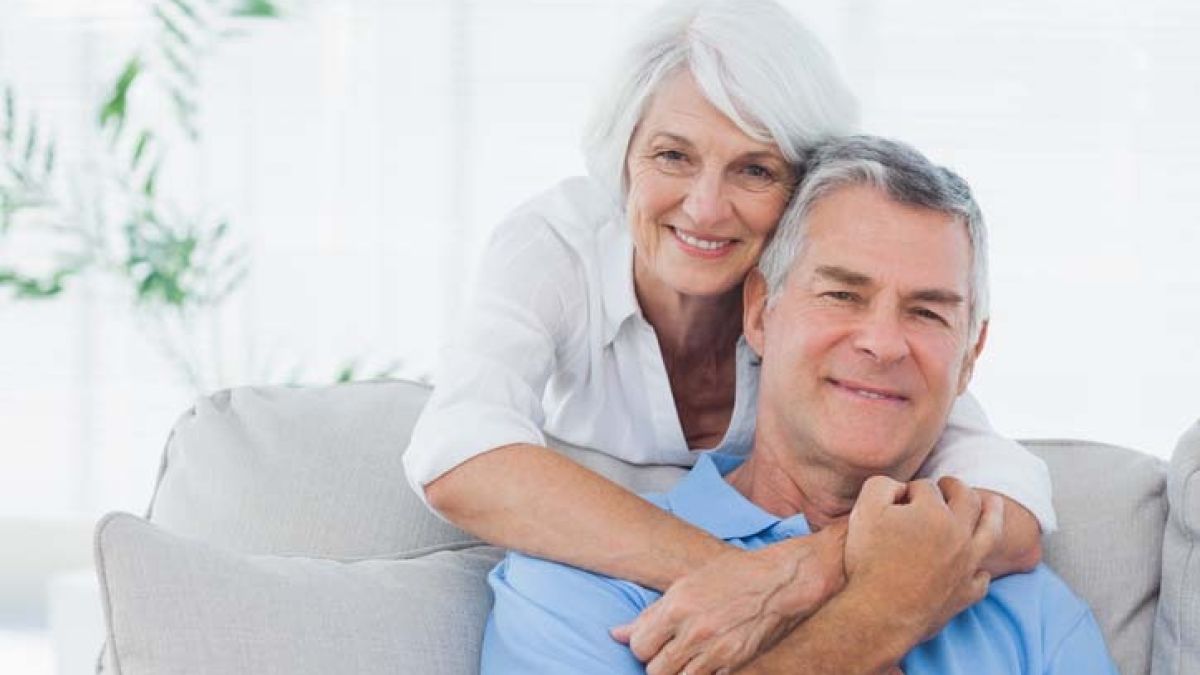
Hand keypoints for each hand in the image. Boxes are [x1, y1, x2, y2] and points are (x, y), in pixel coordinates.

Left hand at [612, 521, 846, 674]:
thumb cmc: (731, 577)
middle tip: (668, 650)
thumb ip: (650, 614)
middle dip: (657, 662)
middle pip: (655, 670)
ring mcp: (717, 650)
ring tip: (687, 655)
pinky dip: (702, 674)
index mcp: (678, 606)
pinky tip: (706, 660)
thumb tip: (617, 635)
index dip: (642, 647)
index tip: (652, 641)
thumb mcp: (686, 586)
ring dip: (678, 671)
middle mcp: (695, 630)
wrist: (780, 581)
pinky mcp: (736, 663)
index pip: (639, 647)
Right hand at [844, 475, 1002, 642]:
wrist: (880, 613)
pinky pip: (982, 577)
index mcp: (934, 512)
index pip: (927, 487)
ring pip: (991, 532)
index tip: (901, 498)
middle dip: (956, 487)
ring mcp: (967, 565)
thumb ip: (882, 485)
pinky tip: (976, 565)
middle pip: (967, 500)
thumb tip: (901, 487)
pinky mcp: (966, 593)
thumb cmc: (869, 561)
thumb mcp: (864, 510)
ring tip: (993, 503)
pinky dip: (981, 568)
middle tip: (948, 484)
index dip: (911, 490)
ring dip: (993, 512)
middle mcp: (959, 534)